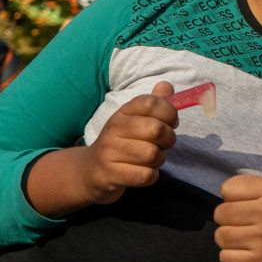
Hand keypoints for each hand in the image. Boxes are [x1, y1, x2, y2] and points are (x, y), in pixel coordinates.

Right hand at [77, 81, 178, 204]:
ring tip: (150, 160)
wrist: (90, 171)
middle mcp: (114, 128)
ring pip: (152, 154)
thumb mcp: (134, 120)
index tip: (171, 122)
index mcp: (123, 112)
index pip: (151, 103)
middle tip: (163, 145)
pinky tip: (143, 173)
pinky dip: (151, 176)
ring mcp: (110, 151)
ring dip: (159, 160)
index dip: (170, 112)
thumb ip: (153, 104)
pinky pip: (146, 175)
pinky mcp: (110, 174)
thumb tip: (167, 85)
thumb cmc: (121, 143)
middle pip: (156, 129)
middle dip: (169, 139)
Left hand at [214, 134, 261, 261]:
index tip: (254, 202)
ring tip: (249, 236)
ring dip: (231, 238)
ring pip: (220, 236)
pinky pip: (225, 258)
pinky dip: (233, 257)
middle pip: (221, 213)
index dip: (237, 196)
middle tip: (251, 221)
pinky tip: (250, 252)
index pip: (227, 188)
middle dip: (232, 218)